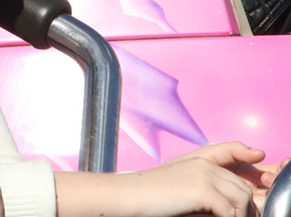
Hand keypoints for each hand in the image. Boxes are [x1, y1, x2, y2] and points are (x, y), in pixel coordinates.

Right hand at [124, 151, 256, 216]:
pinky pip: (230, 211)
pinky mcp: (201, 190)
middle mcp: (205, 164)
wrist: (127, 196)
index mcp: (200, 161)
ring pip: (242, 199)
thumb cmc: (149, 197)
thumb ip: (203, 188)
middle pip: (243, 188)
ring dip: (239, 216)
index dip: (245, 198)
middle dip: (245, 210)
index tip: (244, 212)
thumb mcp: (181, 188)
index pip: (237, 177)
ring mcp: (204, 176)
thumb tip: (227, 207)